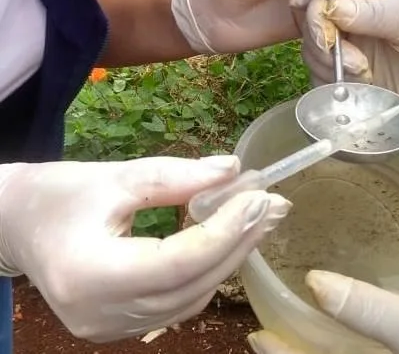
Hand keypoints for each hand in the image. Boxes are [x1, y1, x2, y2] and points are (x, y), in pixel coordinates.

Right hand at [0, 156, 290, 341]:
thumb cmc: (58, 195)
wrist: (17, 226)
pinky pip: (178, 304)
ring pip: (190, 299)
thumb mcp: (115, 176)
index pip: (176, 262)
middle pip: (190, 284)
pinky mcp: (120, 326)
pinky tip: (227, 241)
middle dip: (238, 241)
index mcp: (89, 274)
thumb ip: (176, 176)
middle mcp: (101, 314)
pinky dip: (207, 272)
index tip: (259, 196)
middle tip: (272, 205)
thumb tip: (234, 170)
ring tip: (257, 219)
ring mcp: (111, 328)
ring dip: (229, 257)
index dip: (225, 230)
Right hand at [291, 0, 398, 124]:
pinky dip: (334, 89)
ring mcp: (351, 53)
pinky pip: (327, 84)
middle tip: (354, 62)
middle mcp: (351, 23)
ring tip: (364, 75)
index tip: (329, 32)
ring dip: (330, 68)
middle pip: (310, 28)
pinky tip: (359, 90)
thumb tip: (330, 6)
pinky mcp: (356, 83)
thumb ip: (372, 13)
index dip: (315, 12)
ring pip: (314, 57)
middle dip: (322, 44)